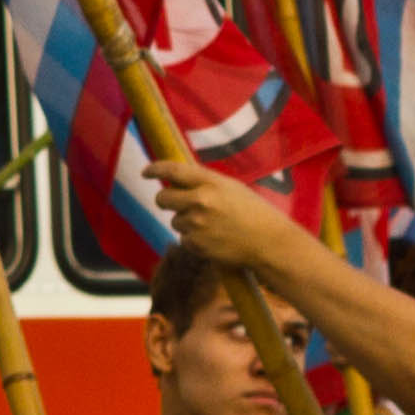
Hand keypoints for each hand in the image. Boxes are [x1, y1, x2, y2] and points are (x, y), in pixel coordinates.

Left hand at [149, 160, 307, 271]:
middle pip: (163, 199)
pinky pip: (184, 239)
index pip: (173, 170)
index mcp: (210, 183)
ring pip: (175, 221)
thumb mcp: (231, 188)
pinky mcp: (196, 245)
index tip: (146, 172)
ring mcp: (197, 224)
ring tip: (213, 225)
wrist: (269, 243)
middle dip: (165, 200)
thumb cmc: (253, 212)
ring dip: (186, 222)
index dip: (155, 169)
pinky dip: (194, 239)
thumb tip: (174, 182)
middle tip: (174, 202)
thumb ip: (203, 183)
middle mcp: (200, 201)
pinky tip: (215, 239)